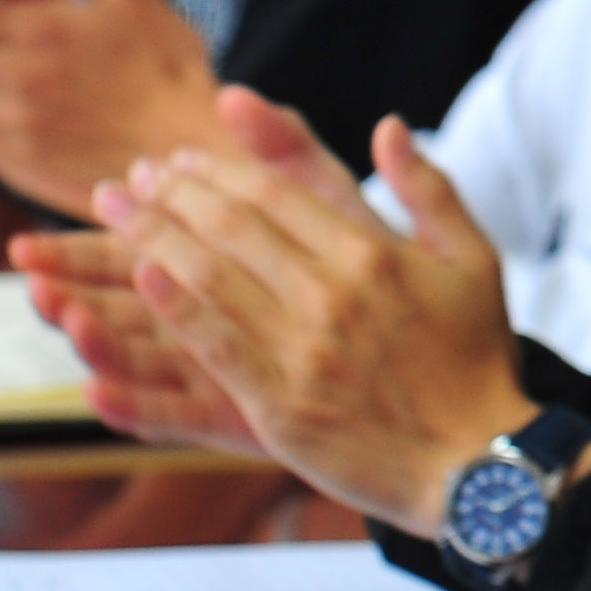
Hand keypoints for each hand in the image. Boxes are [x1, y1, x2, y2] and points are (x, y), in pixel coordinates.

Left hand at [53, 90, 531, 532]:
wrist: (477, 465)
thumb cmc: (476, 363)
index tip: (178, 158)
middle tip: (128, 180)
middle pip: (231, 226)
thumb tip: (387, 125)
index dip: (218, 170)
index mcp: (373, 255)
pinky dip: (173, 307)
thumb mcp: (475, 260)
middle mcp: (333, 295)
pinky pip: (213, 345)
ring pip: (209, 277)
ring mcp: (303, 352)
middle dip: (170, 194)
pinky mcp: (280, 407)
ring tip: (113, 214)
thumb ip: (429, 188)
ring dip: (153, 236)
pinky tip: (140, 280)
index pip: (275, 194)